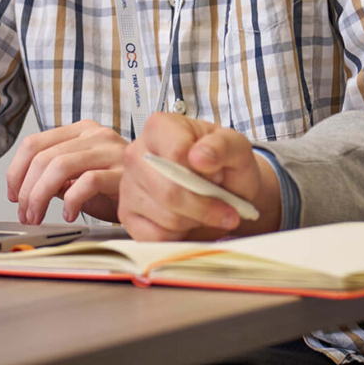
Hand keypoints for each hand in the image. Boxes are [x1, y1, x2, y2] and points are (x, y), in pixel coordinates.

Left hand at [6, 120, 126, 224]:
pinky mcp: (122, 171)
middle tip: (24, 213)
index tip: (12, 194)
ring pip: (59, 166)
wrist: (153, 197)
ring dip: (40, 196)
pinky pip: (86, 181)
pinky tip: (69, 214)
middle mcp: (94, 135)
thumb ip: (54, 177)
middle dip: (27, 189)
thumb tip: (23, 189)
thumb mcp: (78, 178)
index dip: (16, 170)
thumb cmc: (115, 187)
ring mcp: (109, 150)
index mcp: (80, 131)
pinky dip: (71, 200)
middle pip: (43, 156)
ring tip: (38, 216)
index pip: (35, 143)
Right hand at [118, 113, 279, 240]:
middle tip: (226, 209)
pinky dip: (180, 237)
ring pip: (166, 218)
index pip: (177, 154)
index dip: (204, 175)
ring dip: (196, 221)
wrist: (223, 188)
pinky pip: (155, 237)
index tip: (220, 180)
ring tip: (206, 212)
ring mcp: (128, 185)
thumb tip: (199, 157)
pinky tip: (189, 223)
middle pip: (169, 192)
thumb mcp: (236, 147)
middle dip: (205, 207)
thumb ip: (222, 146)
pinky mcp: (127, 214)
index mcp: (160, 127)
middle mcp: (136, 154)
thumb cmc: (225, 165)